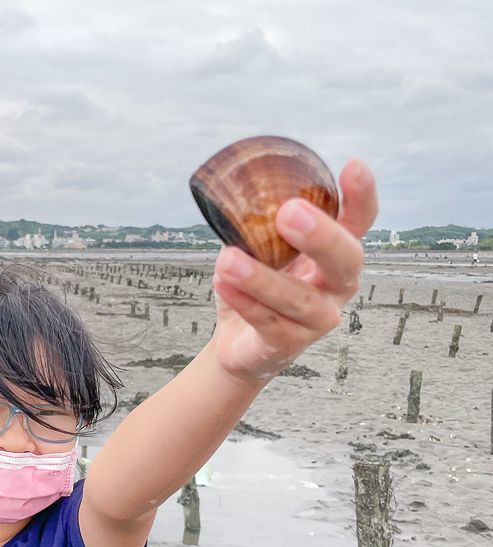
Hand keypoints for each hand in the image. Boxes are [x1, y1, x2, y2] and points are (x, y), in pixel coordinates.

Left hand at [210, 157, 377, 382]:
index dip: (362, 196)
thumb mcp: (256, 249)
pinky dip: (243, 301)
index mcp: (332, 253)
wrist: (240, 343)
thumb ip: (253, 224)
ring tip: (228, 259)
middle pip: (346, 260)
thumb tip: (234, 193)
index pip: (359, 222)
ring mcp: (318, 318)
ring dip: (262, 278)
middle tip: (289, 212)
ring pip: (298, 299)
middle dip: (321, 236)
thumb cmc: (255, 287)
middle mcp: (336, 285)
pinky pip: (268, 322)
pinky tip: (222, 282)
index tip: (355, 165)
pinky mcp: (289, 343)